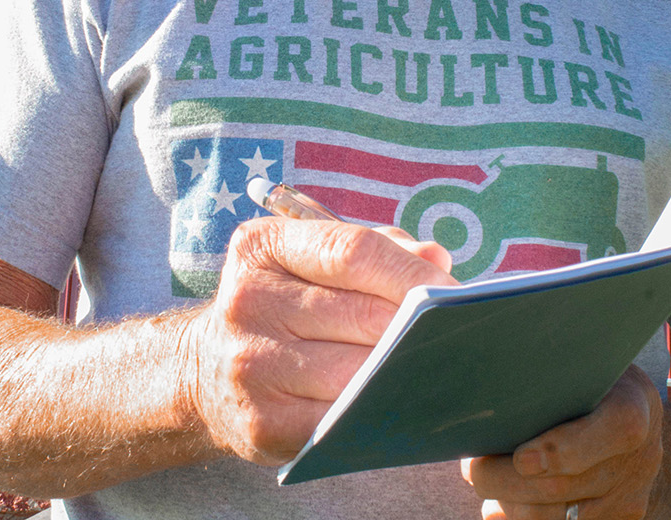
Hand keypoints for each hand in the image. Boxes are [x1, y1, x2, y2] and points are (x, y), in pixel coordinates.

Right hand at [183, 216, 453, 464]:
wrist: (204, 370)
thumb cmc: (282, 303)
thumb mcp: (310, 259)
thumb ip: (378, 250)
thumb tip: (438, 258)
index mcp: (262, 247)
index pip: (351, 251)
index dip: (411, 272)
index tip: (454, 289)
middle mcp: (248, 301)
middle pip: (361, 314)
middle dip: (420, 326)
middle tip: (465, 333)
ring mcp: (251, 366)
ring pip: (356, 373)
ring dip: (407, 373)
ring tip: (447, 366)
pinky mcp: (261, 424)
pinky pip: (340, 422)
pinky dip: (379, 413)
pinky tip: (409, 404)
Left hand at [462, 366, 662, 519]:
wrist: (640, 422)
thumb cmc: (591, 378)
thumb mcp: (583, 361)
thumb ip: (550, 372)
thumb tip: (486, 381)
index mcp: (631, 407)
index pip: (612, 431)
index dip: (562, 450)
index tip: (520, 456)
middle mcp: (637, 458)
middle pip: (563, 486)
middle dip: (504, 479)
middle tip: (471, 464)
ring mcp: (626, 496)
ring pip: (553, 517)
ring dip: (507, 502)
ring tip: (483, 477)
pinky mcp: (618, 519)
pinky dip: (518, 518)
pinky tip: (499, 505)